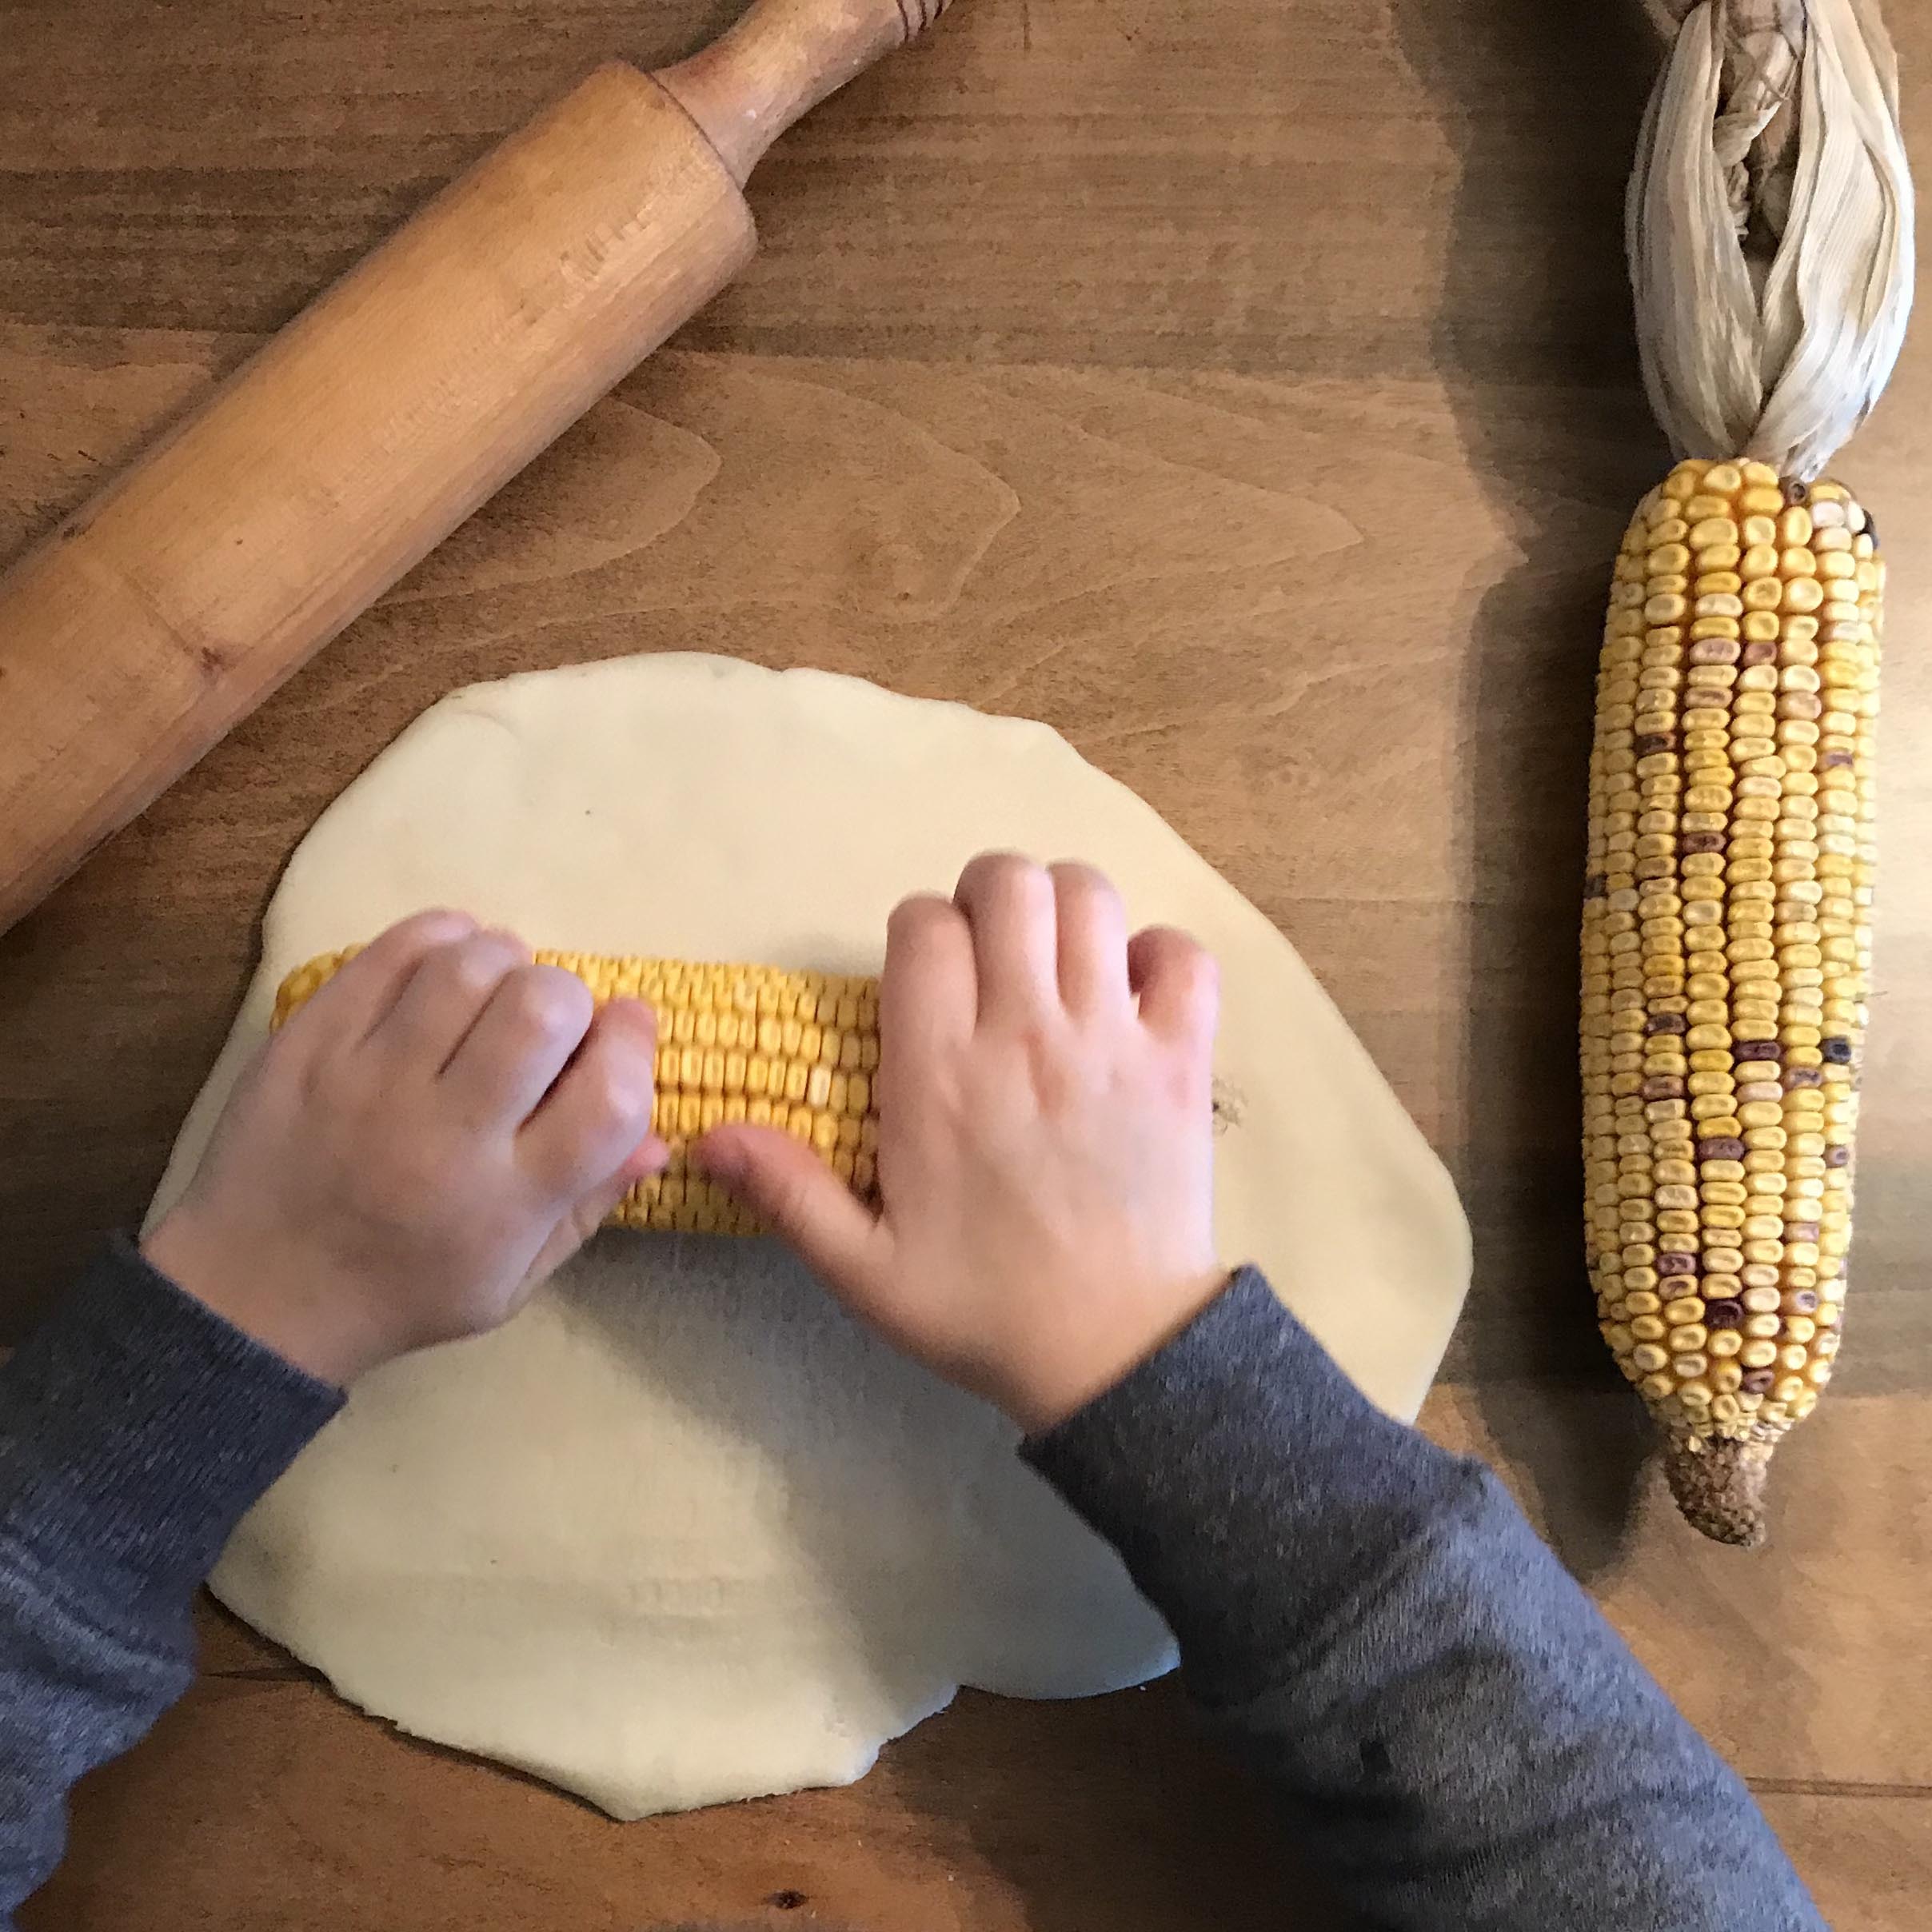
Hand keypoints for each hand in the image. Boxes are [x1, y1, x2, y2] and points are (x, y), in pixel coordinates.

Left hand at [143, 911, 666, 1385]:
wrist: (255, 1296)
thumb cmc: (403, 1291)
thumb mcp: (512, 1281)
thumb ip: (588, 1207)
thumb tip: (658, 1137)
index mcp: (507, 1203)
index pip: (610, 1099)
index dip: (634, 1045)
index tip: (625, 1028)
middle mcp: (446, 1136)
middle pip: (543, 1011)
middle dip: (568, 996)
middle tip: (548, 1020)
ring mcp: (370, 1082)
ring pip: (469, 966)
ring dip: (505, 960)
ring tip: (495, 989)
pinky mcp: (312, 1041)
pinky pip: (392, 952)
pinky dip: (440, 937)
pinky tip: (447, 964)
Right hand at [697, 854, 1227, 1432]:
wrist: (1115, 1353)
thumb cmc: (983, 1309)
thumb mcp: (864, 1270)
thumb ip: (789, 1192)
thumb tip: (708, 1134)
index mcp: (939, 1075)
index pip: (923, 926)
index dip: (918, 933)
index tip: (924, 980)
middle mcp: (1025, 1036)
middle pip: (1009, 883)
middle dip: (988, 896)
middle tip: (988, 952)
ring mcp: (1113, 1040)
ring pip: (1089, 899)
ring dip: (1066, 910)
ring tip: (1054, 962)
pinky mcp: (1181, 1059)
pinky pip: (1184, 955)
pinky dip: (1160, 954)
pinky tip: (1133, 993)